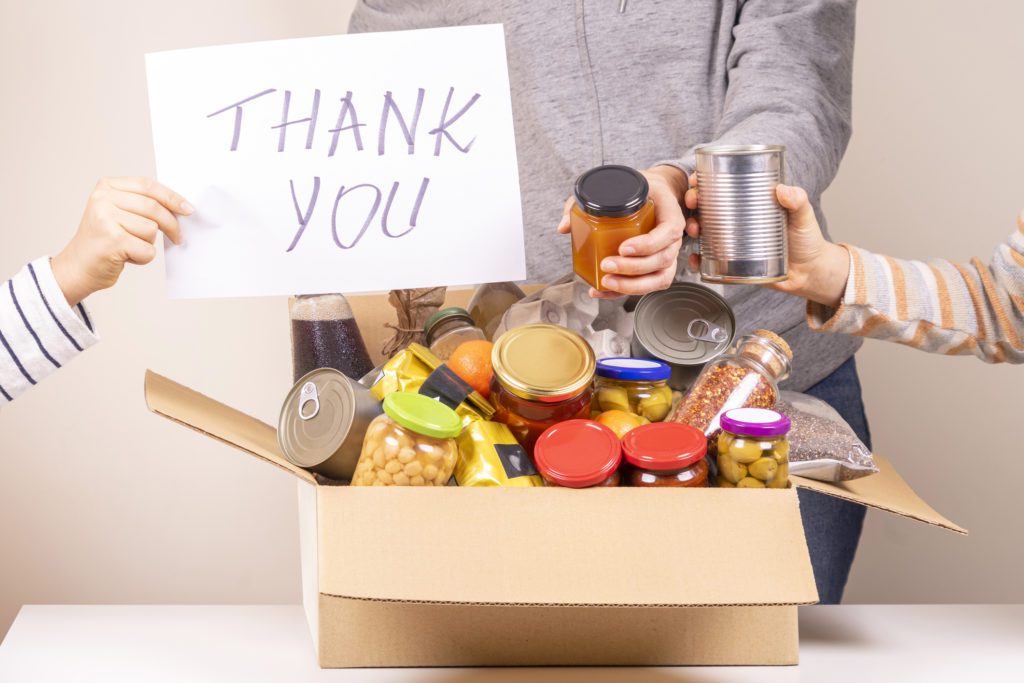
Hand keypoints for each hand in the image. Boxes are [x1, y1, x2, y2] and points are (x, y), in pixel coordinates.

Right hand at [50, 177, 192, 305]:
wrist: (78, 267)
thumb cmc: (105, 241)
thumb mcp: (119, 212)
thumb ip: (143, 204)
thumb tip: (181, 206)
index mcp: (106, 187)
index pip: (148, 186)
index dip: (172, 197)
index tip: (188, 209)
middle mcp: (102, 199)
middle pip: (153, 208)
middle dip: (171, 225)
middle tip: (177, 238)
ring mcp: (105, 219)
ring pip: (151, 229)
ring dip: (148, 244)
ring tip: (130, 246)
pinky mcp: (112, 240)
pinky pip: (147, 249)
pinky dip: (143, 258)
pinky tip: (127, 257)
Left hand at [558, 165, 686, 298]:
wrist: (657, 196)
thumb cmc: (642, 191)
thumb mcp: (620, 186)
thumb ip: (588, 202)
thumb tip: (564, 227)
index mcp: (670, 215)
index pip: (668, 233)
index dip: (647, 245)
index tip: (623, 248)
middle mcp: (673, 240)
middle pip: (661, 260)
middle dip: (633, 268)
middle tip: (607, 265)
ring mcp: (667, 257)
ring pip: (658, 279)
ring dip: (632, 285)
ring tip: (606, 282)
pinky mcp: (656, 270)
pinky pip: (647, 286)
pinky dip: (624, 293)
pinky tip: (602, 290)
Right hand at [684, 181, 849, 307]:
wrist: (809, 273)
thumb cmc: (808, 241)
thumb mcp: (804, 217)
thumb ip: (798, 202)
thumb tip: (783, 190)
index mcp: (750, 204)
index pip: (722, 187)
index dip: (703, 181)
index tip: (695, 180)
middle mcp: (737, 221)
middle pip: (707, 207)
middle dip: (693, 202)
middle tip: (694, 202)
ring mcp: (732, 241)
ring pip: (703, 231)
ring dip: (691, 228)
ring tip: (695, 230)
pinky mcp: (732, 263)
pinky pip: (709, 260)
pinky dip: (698, 260)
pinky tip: (695, 259)